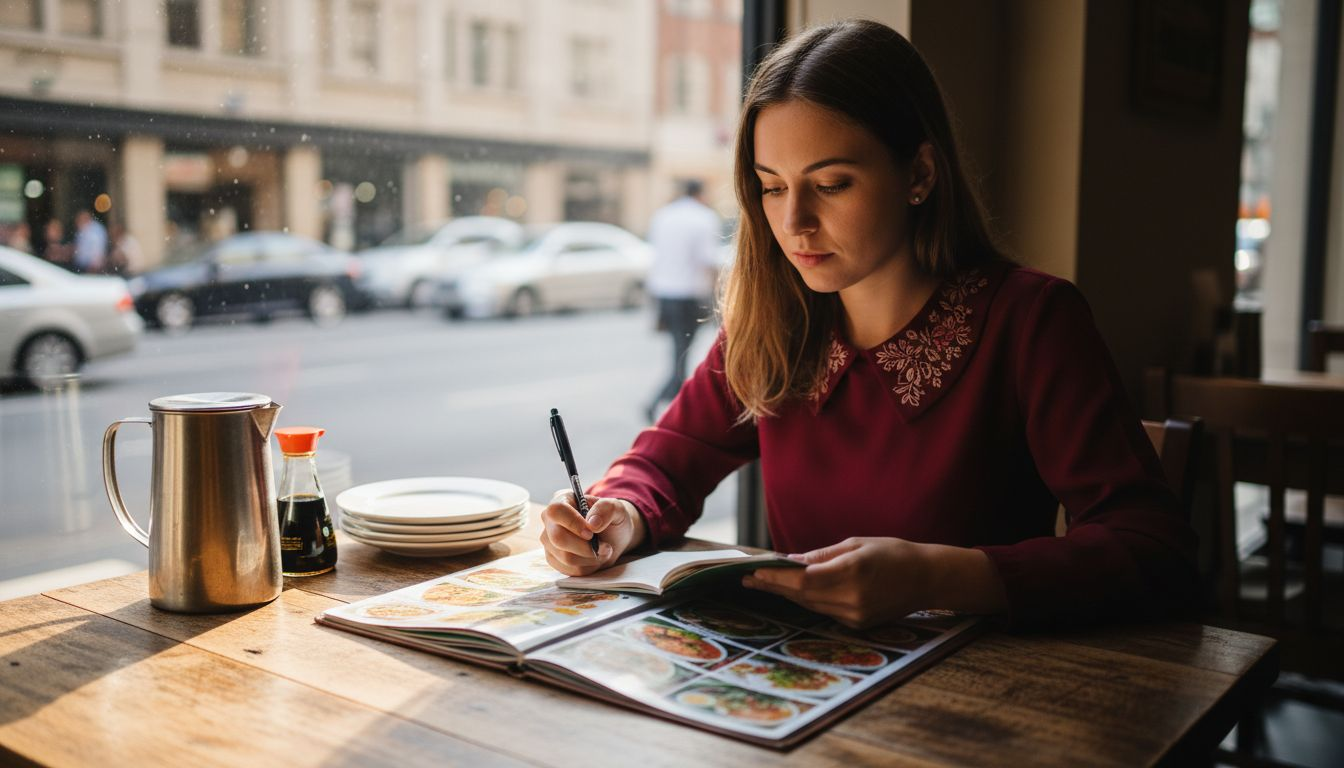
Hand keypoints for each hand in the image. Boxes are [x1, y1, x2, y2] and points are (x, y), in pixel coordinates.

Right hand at [539, 490, 645, 575]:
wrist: (613, 536)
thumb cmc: (611, 518)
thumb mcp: (616, 508)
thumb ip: (606, 509)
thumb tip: (592, 523)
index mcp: (562, 501)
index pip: (556, 511)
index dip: (573, 523)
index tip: (591, 533)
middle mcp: (550, 521)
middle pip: (558, 538)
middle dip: (586, 547)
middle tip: (605, 546)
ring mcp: (549, 542)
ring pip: (565, 557)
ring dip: (591, 558)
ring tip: (604, 551)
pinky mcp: (554, 559)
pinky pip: (569, 570)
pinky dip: (588, 567)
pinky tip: (594, 558)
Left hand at [741, 537, 1007, 627]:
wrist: (927, 578)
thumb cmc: (892, 553)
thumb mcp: (856, 544)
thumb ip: (822, 556)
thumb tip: (790, 561)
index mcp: (852, 573)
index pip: (803, 579)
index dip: (775, 577)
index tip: (752, 572)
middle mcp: (852, 599)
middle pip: (802, 595)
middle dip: (774, 586)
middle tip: (747, 578)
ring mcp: (855, 615)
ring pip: (811, 605)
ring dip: (787, 594)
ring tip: (763, 583)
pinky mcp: (858, 624)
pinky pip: (825, 611)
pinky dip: (808, 600)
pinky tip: (793, 591)